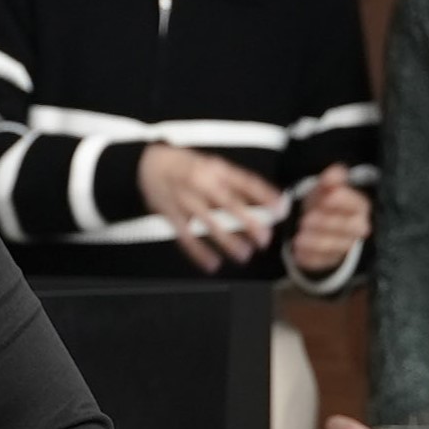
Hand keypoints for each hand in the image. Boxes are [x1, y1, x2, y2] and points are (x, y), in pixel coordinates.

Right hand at [138, 143, 281, 271]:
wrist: (147, 163)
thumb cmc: (188, 166)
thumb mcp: (213, 166)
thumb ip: (237, 183)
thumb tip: (271, 200)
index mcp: (216, 168)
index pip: (245, 181)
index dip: (264, 195)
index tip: (280, 209)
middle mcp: (201, 182)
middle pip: (228, 203)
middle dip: (248, 222)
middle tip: (265, 239)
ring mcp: (184, 199)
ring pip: (208, 222)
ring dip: (227, 240)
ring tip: (244, 255)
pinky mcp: (170, 214)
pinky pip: (185, 236)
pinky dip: (198, 252)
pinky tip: (212, 265)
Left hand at [288, 166, 371, 277]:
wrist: (315, 227)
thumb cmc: (322, 204)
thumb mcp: (324, 188)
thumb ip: (330, 180)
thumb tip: (334, 173)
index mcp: (359, 207)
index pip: (357, 204)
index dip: (343, 201)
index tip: (328, 197)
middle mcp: (357, 228)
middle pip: (348, 228)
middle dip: (327, 223)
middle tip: (307, 219)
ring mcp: (344, 247)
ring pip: (333, 247)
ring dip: (315, 240)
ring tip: (300, 234)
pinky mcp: (328, 261)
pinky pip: (320, 260)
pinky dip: (307, 254)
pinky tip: (298, 247)